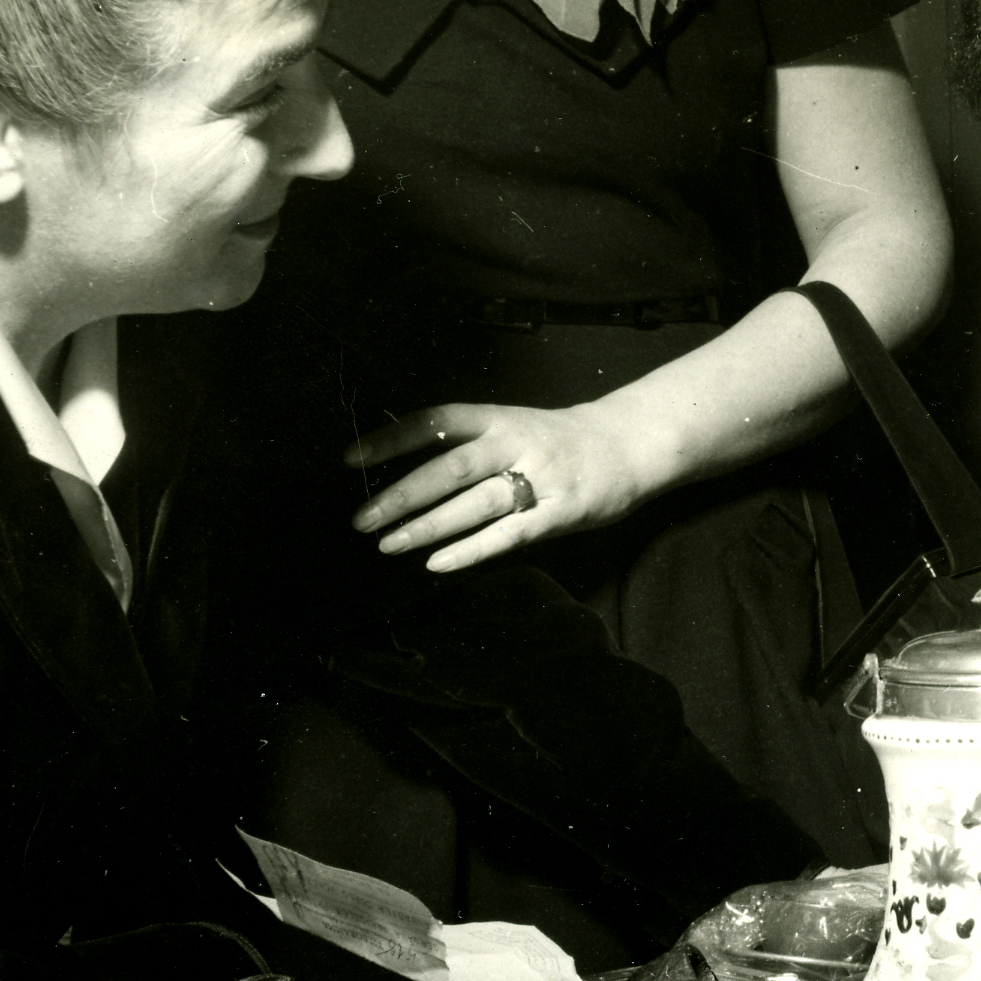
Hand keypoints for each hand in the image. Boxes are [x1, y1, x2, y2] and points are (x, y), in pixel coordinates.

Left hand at [346, 401, 661, 572]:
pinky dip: (471, 550)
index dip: (392, 437)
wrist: (629, 444)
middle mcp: (517, 441)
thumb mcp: (513, 426)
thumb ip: (469, 444)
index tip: (351, 458)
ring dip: (428, 526)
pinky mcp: (561, 511)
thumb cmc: (557, 440)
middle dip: (401, 495)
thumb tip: (402, 472)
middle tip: (361, 520)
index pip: (437, 420)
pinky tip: (437, 564)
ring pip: (476, 503)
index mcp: (499, 417)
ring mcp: (541, 476)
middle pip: (450, 467)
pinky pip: (510, 534)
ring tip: (388, 545)